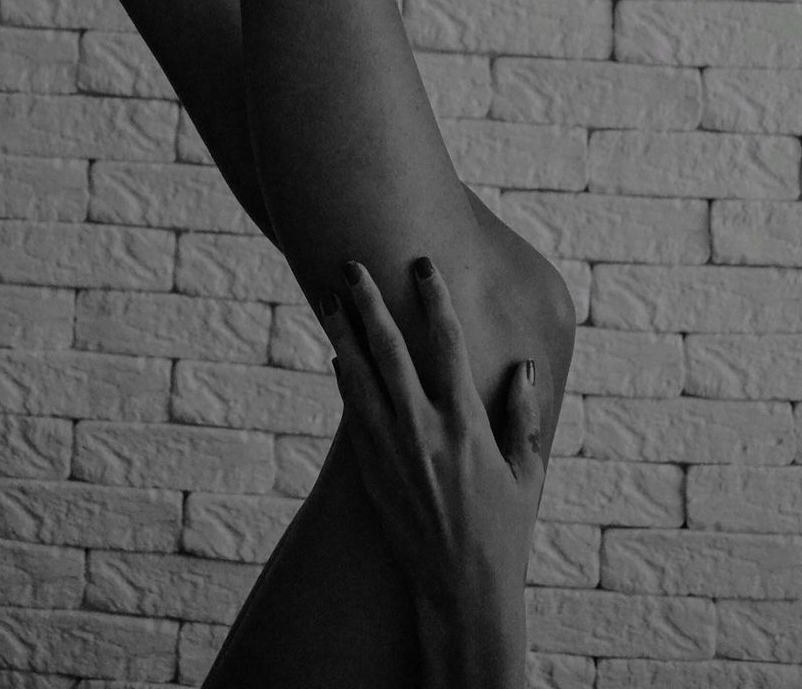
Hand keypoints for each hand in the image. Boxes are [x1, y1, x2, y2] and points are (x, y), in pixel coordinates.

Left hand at [319, 256, 544, 631]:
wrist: (460, 592)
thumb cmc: (503, 531)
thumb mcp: (527, 474)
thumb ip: (524, 417)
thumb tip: (523, 368)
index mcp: (467, 423)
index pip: (447, 343)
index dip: (433, 298)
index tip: (422, 264)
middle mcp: (424, 429)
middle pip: (389, 348)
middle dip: (369, 301)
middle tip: (351, 263)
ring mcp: (391, 449)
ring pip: (358, 375)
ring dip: (342, 332)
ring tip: (328, 298)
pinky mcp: (370, 469)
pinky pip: (352, 411)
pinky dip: (344, 377)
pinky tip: (337, 354)